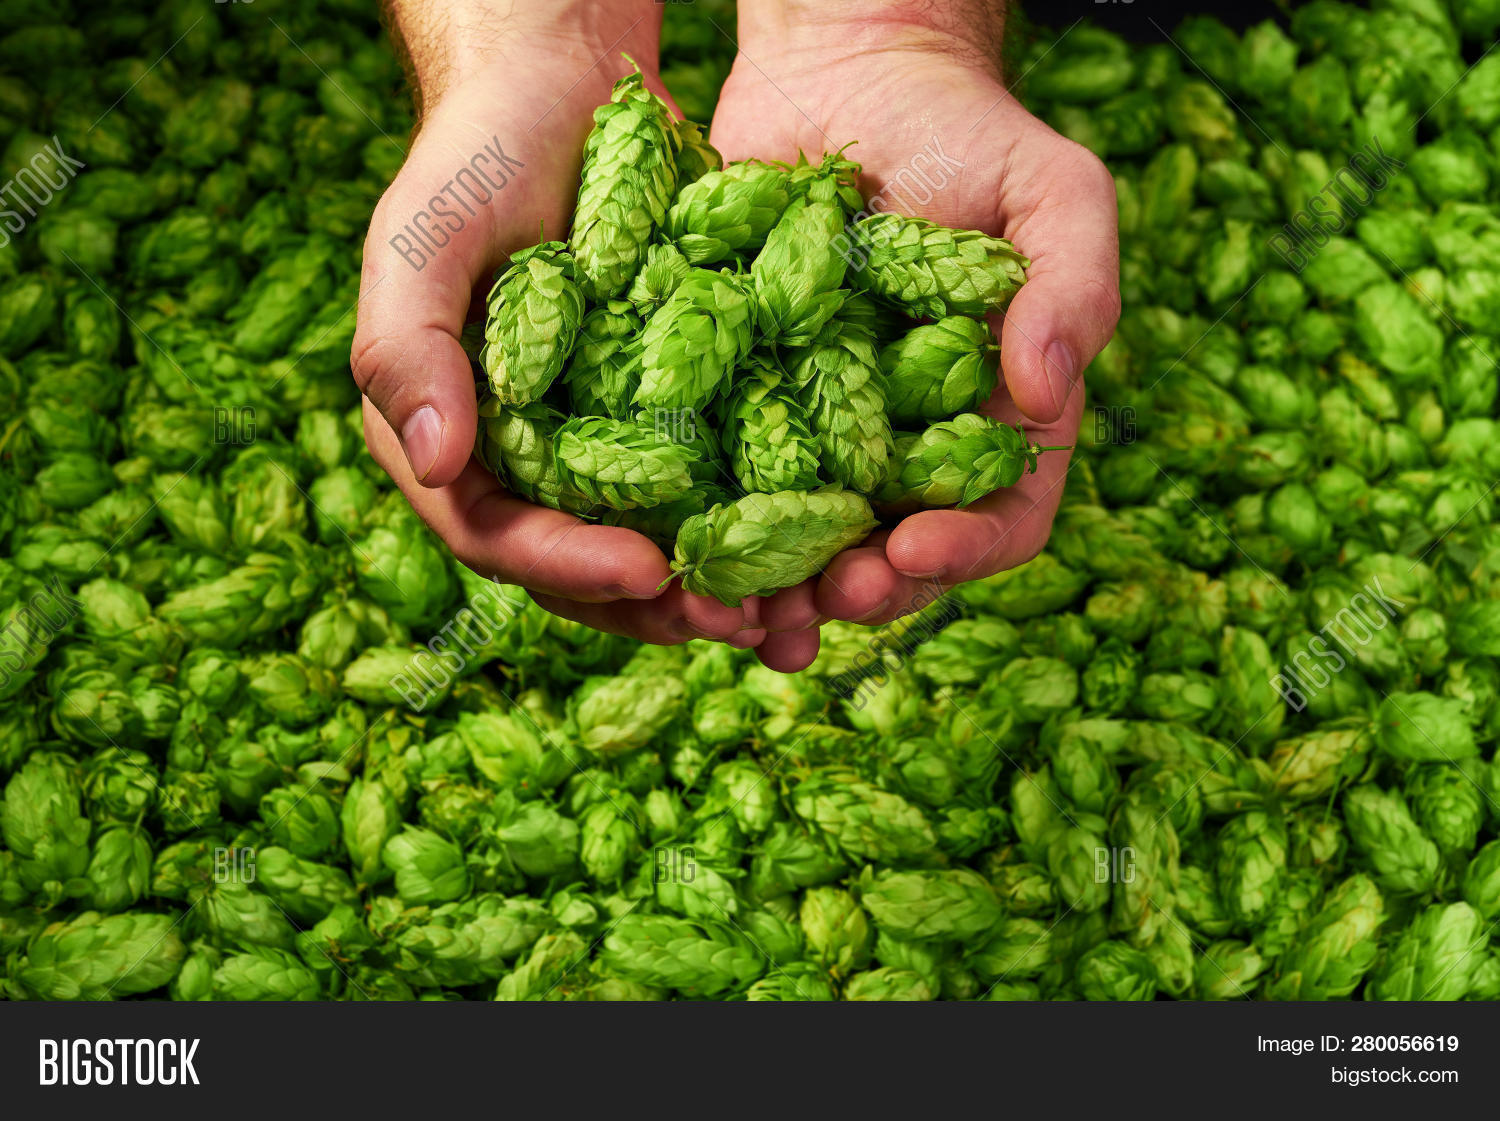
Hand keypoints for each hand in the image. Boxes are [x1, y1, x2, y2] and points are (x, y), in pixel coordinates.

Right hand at [353, 1, 772, 652]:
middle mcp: (524, 461)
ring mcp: (599, 444)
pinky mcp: (670, 414)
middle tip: (736, 620)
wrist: (561, 88)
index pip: (497, 534)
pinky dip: (755, 517)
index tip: (644, 571)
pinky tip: (814, 536)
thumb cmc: (476, 159)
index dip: (567, 564)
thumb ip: (408, 349)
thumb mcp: (421, 240)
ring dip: (715, 582)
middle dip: (655, 602)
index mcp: (452, 442)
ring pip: (654, 540)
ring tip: (785, 605)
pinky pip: (710, 483)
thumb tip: (437, 463)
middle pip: (582, 564)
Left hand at [711, 1, 1119, 660]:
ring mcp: (817, 431)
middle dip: (858, 589)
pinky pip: (718, 476)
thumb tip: (1044, 390)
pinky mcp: (738, 401)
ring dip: (772, 586)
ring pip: (799, 541)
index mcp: (990, 421)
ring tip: (736, 608)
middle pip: (892, 553)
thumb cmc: (967, 132)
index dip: (961, 551)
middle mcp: (904, 446)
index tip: (913, 551)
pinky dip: (698, 518)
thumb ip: (1074, 286)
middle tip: (817, 603)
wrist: (846, 74)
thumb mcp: (1052, 193)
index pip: (997, 518)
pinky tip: (670, 542)